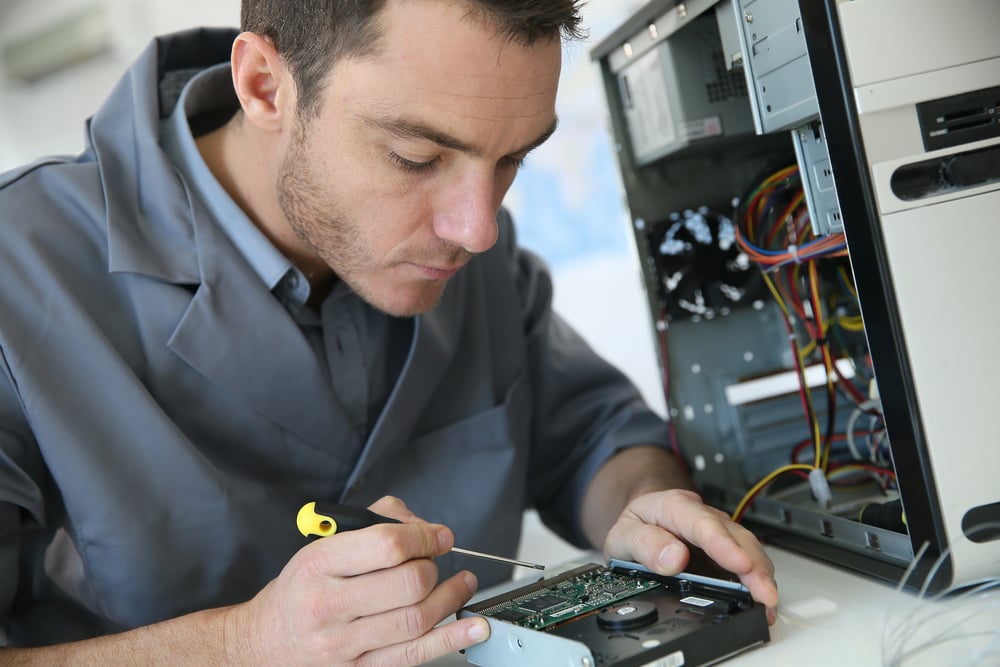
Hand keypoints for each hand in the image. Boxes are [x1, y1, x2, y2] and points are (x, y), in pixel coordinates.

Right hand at [224, 496, 489, 664]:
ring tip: (463, 583)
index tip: (440, 536)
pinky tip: (474, 627)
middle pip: (407, 584)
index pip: (386, 545)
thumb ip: (375, 523)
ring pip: (416, 620)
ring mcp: (344, 645)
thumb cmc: (301, 590)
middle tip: (440, 561)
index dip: (424, 536)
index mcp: (318, 565)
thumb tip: (423, 526)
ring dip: (452, 598)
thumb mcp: (322, 545)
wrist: (265, 643)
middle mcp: (328, 606)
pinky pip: (414, 655)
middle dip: (435, 567)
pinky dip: (451, 639)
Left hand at [603, 489, 778, 624]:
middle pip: (734, 536)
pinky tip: (762, 598)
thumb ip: (644, 544)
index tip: (739, 564)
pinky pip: (748, 559)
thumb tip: (672, 559)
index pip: (700, 522)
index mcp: (673, 506)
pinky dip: (758, 579)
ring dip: (761, 575)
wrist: (641, 522)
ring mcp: (718, 530)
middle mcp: (701, 515)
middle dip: (753, 566)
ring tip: (767, 602)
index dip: (722, 544)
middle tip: (764, 595)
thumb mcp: (623, 536)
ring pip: (747, 546)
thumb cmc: (635, 527)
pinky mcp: (727, 547)